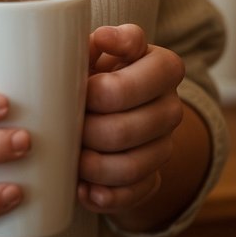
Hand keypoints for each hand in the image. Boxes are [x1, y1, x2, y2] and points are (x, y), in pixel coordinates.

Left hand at [77, 24, 184, 217]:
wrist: (108, 104)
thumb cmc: (96, 68)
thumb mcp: (97, 48)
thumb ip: (97, 42)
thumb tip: (102, 40)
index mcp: (164, 66)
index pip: (134, 84)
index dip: (100, 91)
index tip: (81, 88)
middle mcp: (171, 107)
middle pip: (124, 130)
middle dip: (87, 131)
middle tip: (64, 126)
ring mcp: (165, 146)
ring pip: (129, 167)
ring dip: (92, 166)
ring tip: (70, 157)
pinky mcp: (153, 178)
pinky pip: (132, 195)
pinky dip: (103, 196)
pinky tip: (82, 189)